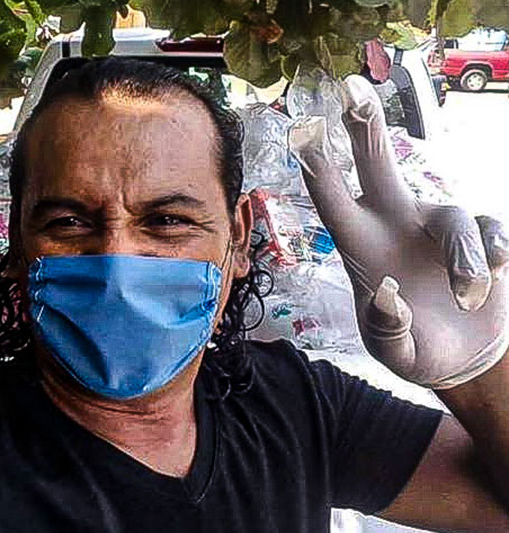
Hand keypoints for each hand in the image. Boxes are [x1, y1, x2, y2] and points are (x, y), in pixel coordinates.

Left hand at [289, 75, 508, 388]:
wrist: (462, 359)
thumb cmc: (415, 348)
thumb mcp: (393, 350)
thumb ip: (386, 327)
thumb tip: (386, 293)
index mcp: (362, 248)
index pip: (333, 201)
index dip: (318, 169)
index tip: (301, 132)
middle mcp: (396, 225)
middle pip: (378, 166)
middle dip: (366, 128)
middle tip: (352, 89)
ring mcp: (437, 228)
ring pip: (451, 215)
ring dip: (463, 256)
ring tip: (468, 293)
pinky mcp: (480, 238)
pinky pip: (490, 231)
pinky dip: (494, 252)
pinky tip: (494, 276)